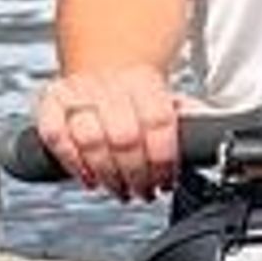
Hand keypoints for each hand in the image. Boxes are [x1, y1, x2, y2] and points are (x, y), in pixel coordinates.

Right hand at [32, 65, 181, 202]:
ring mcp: (77, 93)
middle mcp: (109, 83)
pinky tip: (90, 178)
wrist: (103, 70)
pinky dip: (72, 163)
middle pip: (124, 137)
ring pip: (90, 140)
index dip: (163, 159)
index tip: (166, 180)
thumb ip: (189, 118)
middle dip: (136, 174)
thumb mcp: (168, 100)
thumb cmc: (137, 97)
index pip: (158, 122)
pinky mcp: (50, 103)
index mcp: (143, 80)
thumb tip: (212, 130)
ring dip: (108, 175)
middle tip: (143, 191)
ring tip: (120, 189)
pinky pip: (55, 137)